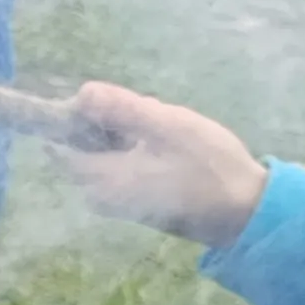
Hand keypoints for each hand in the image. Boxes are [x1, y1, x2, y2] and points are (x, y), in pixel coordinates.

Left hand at [56, 81, 271, 247]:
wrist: (245, 211)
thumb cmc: (209, 166)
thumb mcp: (169, 127)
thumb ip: (123, 109)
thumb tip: (81, 93)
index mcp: (101, 179)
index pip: (59, 147)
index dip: (70, 119)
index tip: (99, 100)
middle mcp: (101, 197)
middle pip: (80, 153)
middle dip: (101, 127)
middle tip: (143, 115)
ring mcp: (118, 205)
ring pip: (102, 161)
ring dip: (121, 139)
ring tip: (159, 129)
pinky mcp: (135, 206)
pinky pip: (118, 172)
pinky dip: (131, 154)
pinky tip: (164, 146)